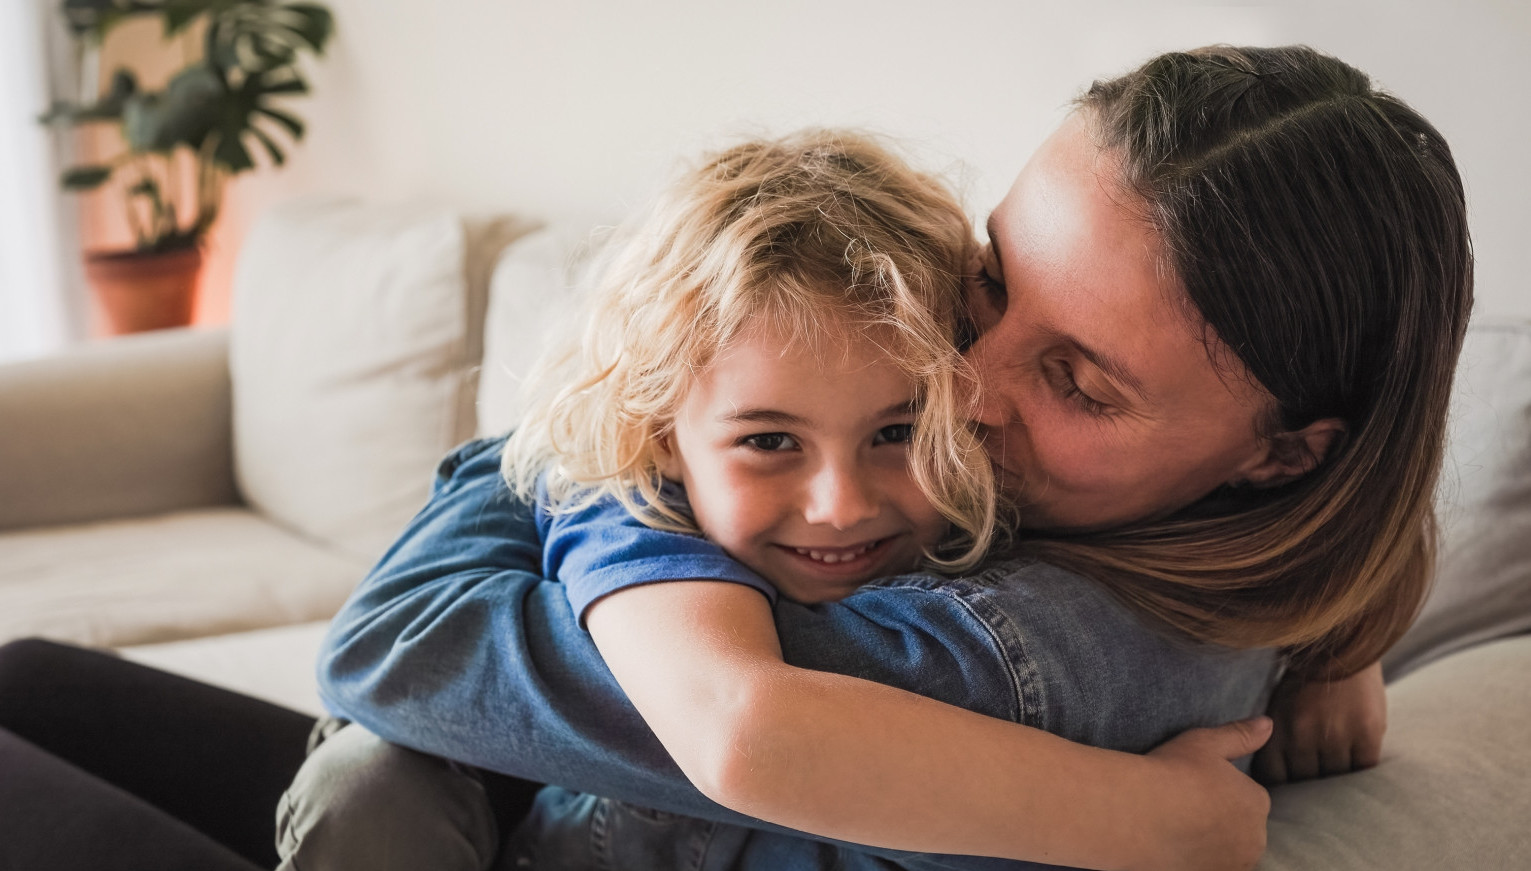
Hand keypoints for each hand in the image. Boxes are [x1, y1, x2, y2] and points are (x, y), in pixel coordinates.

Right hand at [1137, 717, 1272, 870]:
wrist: (1137, 814)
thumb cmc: (1171, 773)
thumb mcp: (1206, 743)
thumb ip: (1240, 735)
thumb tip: (1269, 723)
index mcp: (1256, 802)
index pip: (1247, 798)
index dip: (1218, 793)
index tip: (1193, 788)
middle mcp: (1254, 838)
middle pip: (1240, 829)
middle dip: (1220, 822)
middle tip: (1184, 809)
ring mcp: (1234, 865)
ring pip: (1228, 853)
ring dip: (1211, 845)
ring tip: (1177, 831)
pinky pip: (1210, 867)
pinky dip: (1198, 861)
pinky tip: (1175, 851)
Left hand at [1253, 661, 1385, 784]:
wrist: (1340, 642)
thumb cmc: (1305, 676)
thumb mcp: (1279, 703)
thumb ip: (1277, 737)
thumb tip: (1273, 773)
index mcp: (1277, 727)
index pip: (1275, 777)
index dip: (1282, 787)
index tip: (1288, 788)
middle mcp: (1304, 736)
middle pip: (1306, 782)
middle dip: (1309, 786)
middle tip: (1315, 784)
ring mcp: (1337, 736)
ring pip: (1336, 780)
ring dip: (1337, 781)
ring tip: (1338, 777)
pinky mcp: (1368, 733)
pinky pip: (1364, 769)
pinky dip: (1361, 771)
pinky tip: (1358, 766)